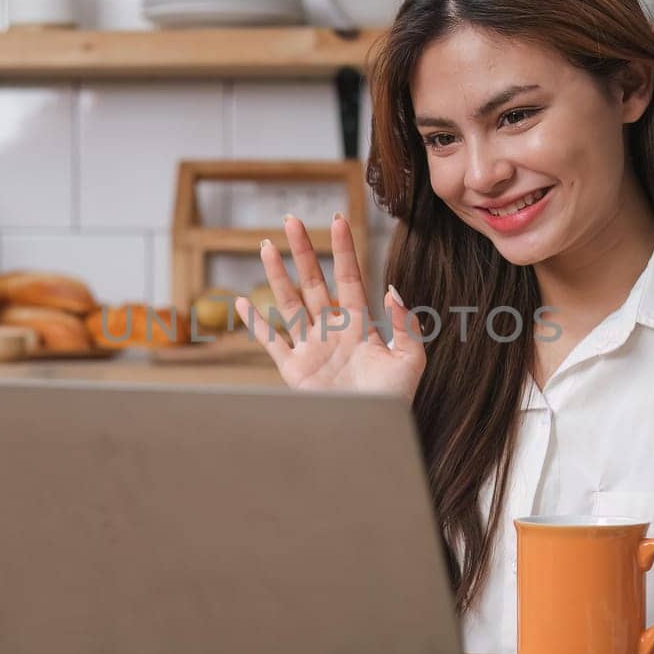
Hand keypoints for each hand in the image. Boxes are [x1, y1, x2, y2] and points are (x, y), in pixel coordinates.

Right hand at [234, 213, 425, 401]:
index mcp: (360, 325)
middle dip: (302, 251)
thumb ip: (405, 325)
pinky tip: (242, 303)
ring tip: (265, 246)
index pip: (350, 278)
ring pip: (288, 303)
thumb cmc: (393, 401)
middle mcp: (331, 331)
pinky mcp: (293, 370)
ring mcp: (310, 348)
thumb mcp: (410, 360)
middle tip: (290, 220)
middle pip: (313, 282)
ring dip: (277, 275)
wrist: (370, 433)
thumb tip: (392, 290)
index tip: (337, 221)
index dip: (343, 250)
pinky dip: (255, 324)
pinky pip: (270, 341)